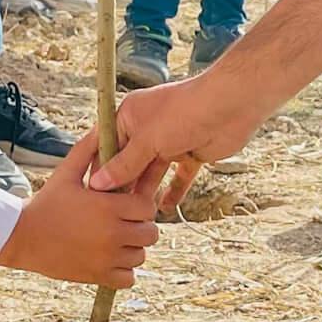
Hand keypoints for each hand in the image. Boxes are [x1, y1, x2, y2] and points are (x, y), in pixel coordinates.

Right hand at [0, 135, 161, 286]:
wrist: (21, 236)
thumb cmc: (46, 201)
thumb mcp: (66, 171)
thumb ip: (87, 150)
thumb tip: (102, 128)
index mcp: (108, 207)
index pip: (147, 207)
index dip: (141, 204)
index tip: (128, 203)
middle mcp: (112, 234)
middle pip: (151, 233)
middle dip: (141, 226)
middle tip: (125, 222)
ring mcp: (106, 258)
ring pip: (141, 256)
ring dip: (133, 248)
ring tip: (115, 240)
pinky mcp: (98, 276)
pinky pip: (128, 278)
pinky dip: (124, 271)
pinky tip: (110, 258)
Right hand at [82, 71, 261, 211]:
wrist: (230, 105)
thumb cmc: (184, 112)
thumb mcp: (147, 140)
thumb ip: (124, 164)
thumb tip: (98, 184)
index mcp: (131, 115)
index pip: (107, 144)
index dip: (99, 168)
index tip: (91, 194)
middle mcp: (148, 128)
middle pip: (129, 162)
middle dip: (122, 185)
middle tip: (112, 212)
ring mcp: (170, 141)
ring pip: (151, 172)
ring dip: (145, 192)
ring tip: (135, 216)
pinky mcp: (190, 153)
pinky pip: (178, 177)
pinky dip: (173, 192)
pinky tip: (165, 209)